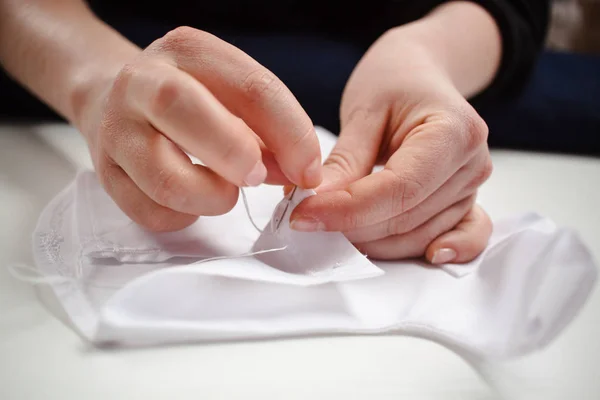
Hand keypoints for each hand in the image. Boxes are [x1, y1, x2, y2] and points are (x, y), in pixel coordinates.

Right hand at [79, 27, 321, 231]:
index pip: (251, 87)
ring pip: (164, 177)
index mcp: (188, 50)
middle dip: (235, 154)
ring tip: (224, 192)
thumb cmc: (192, 101)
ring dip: (211, 196)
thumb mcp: (231, 96)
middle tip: (258, 177)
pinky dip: (184, 216)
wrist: (117, 100)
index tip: (308, 171)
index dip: (290, 135)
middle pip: (182, 110)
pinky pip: (151, 212)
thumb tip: (301, 174)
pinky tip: (193, 202)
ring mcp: (116, 128)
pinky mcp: (105, 172)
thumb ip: (270, 132)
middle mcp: (142, 81)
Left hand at [290, 27, 492, 263]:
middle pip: (407, 215)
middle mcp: (472, 163)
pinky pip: (461, 235)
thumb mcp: (364, 111)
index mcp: (454, 132)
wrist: (421, 75)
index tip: (304, 215)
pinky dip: (437, 249)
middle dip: (352, 226)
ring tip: (329, 229)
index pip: (399, 188)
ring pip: (419, 233)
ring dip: (372, 241)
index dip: (348, 209)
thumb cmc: (394, 82)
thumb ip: (344, 162)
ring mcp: (471, 187)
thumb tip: (317, 206)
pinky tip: (425, 258)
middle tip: (305, 222)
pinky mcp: (464, 201)